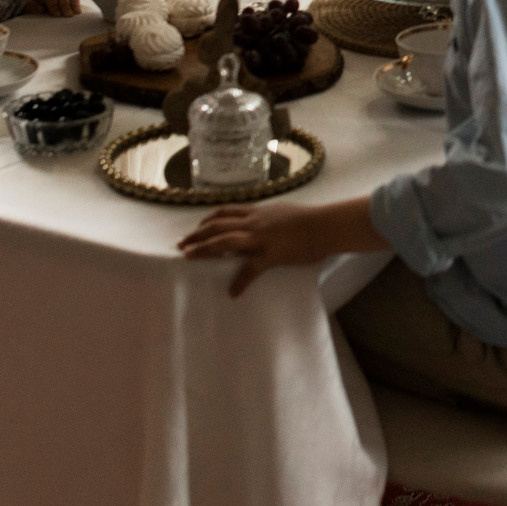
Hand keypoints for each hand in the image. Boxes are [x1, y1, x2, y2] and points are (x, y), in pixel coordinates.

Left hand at [23, 0, 82, 17]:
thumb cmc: (30, 6)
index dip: (54, 5)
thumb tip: (41, 8)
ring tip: (76, 12)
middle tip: (68, 15)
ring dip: (74, 2)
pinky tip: (77, 7)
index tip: (57, 15)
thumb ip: (31, 7)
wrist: (31, 1)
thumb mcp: (26, 8)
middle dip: (65, 5)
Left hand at [177, 202, 332, 296]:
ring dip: (204, 249)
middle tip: (181, 245)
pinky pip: (249, 271)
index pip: (225, 212)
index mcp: (257, 213)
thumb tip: (264, 224)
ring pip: (224, 241)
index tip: (195, 229)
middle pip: (217, 225)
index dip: (207, 221)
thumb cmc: (309, 219)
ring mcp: (260, 238)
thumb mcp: (283, 213)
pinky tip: (233, 292)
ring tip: (189, 257)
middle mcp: (254, 223)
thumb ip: (269, 219)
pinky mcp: (270, 255)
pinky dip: (240, 282)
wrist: (325, 225)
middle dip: (196, 235)